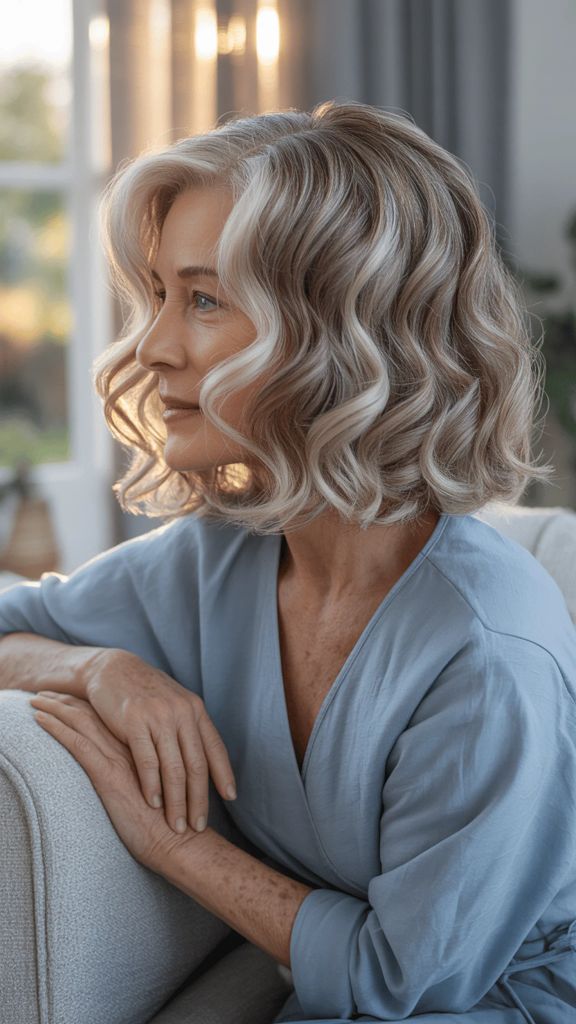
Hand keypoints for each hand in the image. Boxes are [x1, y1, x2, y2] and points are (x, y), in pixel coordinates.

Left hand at [28, 692, 205, 867]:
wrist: (179, 843)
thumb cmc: (172, 824)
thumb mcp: (161, 792)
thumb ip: (147, 775)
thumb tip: (132, 774)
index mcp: (147, 746)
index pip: (111, 717)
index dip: (89, 705)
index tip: (72, 696)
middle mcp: (134, 745)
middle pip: (95, 713)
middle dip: (69, 699)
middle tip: (48, 691)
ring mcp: (121, 758)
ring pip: (83, 721)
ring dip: (58, 707)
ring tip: (38, 698)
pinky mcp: (109, 774)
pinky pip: (77, 742)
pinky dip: (57, 728)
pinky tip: (41, 719)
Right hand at [30, 649, 236, 836]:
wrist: (111, 669)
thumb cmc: (144, 692)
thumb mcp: (173, 704)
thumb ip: (188, 729)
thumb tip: (203, 760)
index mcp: (195, 710)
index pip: (215, 748)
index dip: (224, 775)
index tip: (231, 799)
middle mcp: (182, 713)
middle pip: (196, 765)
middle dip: (199, 800)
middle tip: (197, 826)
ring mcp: (158, 717)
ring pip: (174, 768)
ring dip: (176, 801)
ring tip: (176, 825)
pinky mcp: (133, 722)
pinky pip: (148, 761)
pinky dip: (152, 786)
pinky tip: (153, 803)